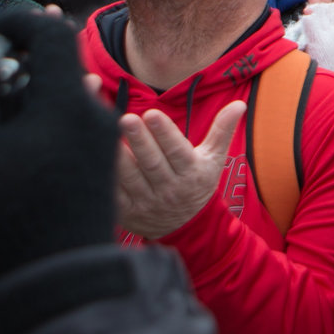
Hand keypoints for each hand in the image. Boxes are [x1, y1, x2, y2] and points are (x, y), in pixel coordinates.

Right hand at [0, 10, 116, 284]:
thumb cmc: (10, 224)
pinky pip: (51, 138)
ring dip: (3, 108)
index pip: (48, 31)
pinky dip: (17, 138)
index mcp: (68, 102)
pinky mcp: (86, 180)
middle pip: (45, 70)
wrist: (56, 295)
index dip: (6, 24)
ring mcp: (93, 152)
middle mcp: (91, 119)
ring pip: (46, 106)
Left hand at [115, 99, 243, 239]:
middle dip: (139, 141)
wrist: (188, 229)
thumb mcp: (214, 160)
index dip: (165, 133)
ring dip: (118, 157)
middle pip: (152, 163)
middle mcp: (169, 189)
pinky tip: (95, 158)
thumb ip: (222, 131)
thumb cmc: (198, 185)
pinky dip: (105, 177)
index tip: (151, 113)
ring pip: (130, 178)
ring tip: (105, 134)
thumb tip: (239, 103)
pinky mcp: (127, 212)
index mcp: (191, 173)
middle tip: (125, 118)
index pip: (177, 151)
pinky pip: (113, 193)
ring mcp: (146, 202)